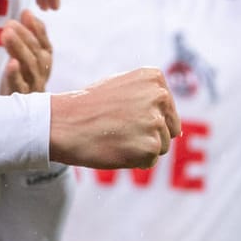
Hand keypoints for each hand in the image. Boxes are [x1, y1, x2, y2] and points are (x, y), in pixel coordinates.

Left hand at [0, 9, 52, 93]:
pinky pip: (20, 86)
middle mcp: (42, 74)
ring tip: (6, 34)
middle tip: (10, 23)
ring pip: (30, 66)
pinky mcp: (21, 98)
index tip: (26, 14)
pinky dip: (16, 74)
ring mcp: (33, 87)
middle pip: (37, 53)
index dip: (37, 29)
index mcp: (45, 64)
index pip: (45, 44)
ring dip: (19, 49)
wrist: (15, 114)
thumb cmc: (20, 81)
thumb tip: (27, 12)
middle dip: (24, 36)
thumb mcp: (24, 57)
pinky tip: (11, 63)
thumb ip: (27, 37)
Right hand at [48, 67, 179, 169]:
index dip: (144, 119)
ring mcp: (156, 121)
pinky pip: (149, 161)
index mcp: (154, 78)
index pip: (167, 111)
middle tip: (116, 129)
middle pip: (168, 130)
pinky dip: (133, 161)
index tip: (121, 115)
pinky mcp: (150, 146)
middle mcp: (160, 96)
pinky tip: (114, 148)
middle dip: (146, 134)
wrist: (63, 123)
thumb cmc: (88, 106)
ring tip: (114, 137)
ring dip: (140, 148)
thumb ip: (148, 98)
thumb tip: (177, 130)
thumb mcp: (121, 87)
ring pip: (160, 147)